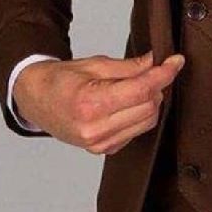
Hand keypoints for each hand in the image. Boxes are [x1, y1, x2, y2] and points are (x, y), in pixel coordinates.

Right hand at [13, 51, 184, 154]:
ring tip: (136, 87)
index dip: (164, 74)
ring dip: (150, 102)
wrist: (36, 100)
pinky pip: (136, 131)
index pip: (142, 90)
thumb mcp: (94, 65)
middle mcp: (95, 129)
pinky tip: (126, 104)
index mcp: (90, 104)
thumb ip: (128, 66)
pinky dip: (139, 115)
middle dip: (156, 86)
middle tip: (151, 71)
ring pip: (147, 121)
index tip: (176, 61)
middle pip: (149, 107)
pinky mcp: (103, 149)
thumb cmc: (60, 80)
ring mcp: (99, 143)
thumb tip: (155, 62)